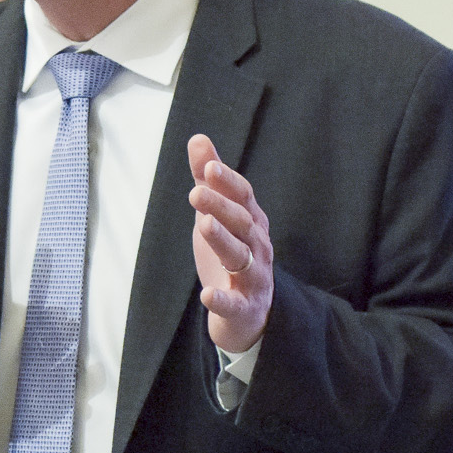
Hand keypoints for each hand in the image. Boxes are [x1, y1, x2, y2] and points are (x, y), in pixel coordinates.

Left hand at [188, 135, 272, 353]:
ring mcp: (253, 278)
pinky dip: (222, 300)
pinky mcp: (244, 307)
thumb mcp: (217, 215)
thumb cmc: (232, 255)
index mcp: (252, 222)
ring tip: (203, 226)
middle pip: (242, 223)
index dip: (227, 182)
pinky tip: (206, 295)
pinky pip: (235, 303)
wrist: (248, 314)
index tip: (208, 167)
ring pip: (241, 257)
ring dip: (223, 241)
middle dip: (221, 206)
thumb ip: (209, 180)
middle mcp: (258, 246)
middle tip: (195, 192)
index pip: (244, 197)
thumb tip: (198, 138)